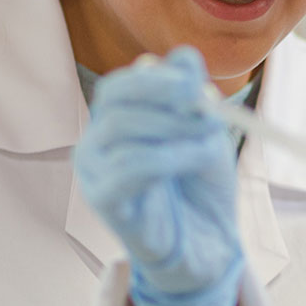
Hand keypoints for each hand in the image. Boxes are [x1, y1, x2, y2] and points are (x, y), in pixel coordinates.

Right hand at [73, 47, 242, 305]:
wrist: (207, 248)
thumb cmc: (202, 190)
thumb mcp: (206, 135)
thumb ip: (194, 99)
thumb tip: (184, 57)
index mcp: (118, 123)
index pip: (121, 85)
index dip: (158, 80)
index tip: (197, 87)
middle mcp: (97, 143)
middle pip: (114, 100)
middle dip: (166, 99)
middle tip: (208, 114)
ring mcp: (94, 172)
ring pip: (121, 129)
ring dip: (173, 128)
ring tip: (211, 143)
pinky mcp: (103, 200)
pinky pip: (128, 167)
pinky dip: (169, 156)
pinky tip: (196, 160)